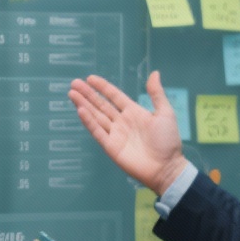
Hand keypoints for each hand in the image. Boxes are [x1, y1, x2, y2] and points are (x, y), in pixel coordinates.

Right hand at [68, 71, 186, 193]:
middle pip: (101, 105)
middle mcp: (121, 121)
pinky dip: (88, 122)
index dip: (102, 87)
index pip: (114, 96)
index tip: (90, 78)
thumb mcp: (165, 113)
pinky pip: (97, 132)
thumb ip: (157, 94)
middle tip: (74, 83)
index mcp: (133, 112)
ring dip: (84, 105)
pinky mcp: (110, 147)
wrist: (166, 167)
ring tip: (72, 94)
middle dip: (88, 94)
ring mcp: (115, 134)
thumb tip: (154, 73)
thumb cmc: (167, 140)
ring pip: (96, 116)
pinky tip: (80, 110)